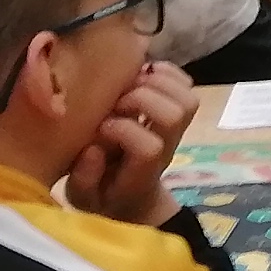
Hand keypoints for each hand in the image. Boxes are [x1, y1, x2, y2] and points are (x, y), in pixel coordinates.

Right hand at [67, 60, 198, 223]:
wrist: (133, 196)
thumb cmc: (104, 194)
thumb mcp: (83, 198)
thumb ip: (85, 179)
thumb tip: (93, 149)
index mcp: (142, 174)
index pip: (149, 148)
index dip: (124, 131)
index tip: (100, 129)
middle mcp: (166, 150)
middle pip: (174, 116)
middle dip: (141, 99)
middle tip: (116, 102)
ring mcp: (177, 131)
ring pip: (186, 99)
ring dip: (157, 83)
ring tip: (129, 83)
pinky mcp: (178, 113)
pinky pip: (186, 86)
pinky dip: (167, 72)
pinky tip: (142, 72)